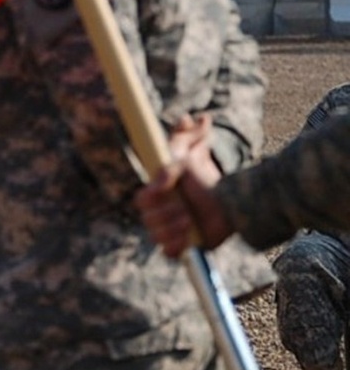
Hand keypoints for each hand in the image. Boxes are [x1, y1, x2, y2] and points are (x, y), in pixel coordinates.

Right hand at [136, 114, 231, 256]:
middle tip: (185, 209)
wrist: (228, 204)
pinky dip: (176, 247)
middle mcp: (158, 214)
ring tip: (190, 221)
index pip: (142, 200)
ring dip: (174, 228)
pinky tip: (187, 237)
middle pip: (149, 219)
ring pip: (158, 235)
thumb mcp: (195, 154)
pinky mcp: (181, 249)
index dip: (152, 198)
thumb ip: (189, 137)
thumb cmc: (206, 178)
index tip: (166, 191)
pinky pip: (169, 252)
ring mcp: (168, 231)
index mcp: (156, 194)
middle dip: (168, 214)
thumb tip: (192, 117)